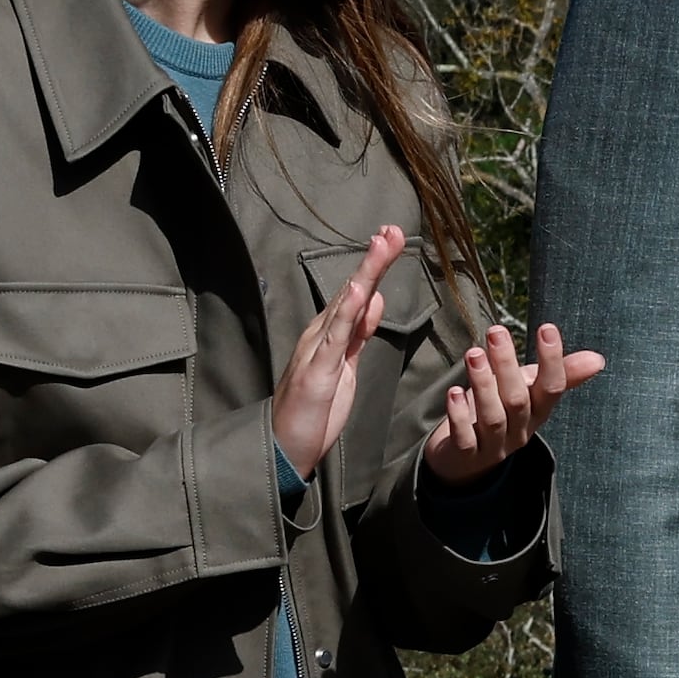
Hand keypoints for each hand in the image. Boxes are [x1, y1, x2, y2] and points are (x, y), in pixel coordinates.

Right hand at [273, 225, 403, 479]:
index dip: (375, 266)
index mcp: (331, 335)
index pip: (356, 294)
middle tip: (392, 231)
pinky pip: (334, 339)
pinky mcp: (317, 372)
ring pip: (344, 306)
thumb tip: (375, 300)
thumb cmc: (314, 410)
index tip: (392, 239)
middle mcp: (321, 335)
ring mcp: (317, 351)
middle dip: (373, 261)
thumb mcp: (346, 366)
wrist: (286, 446)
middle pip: (351, 291)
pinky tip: (357, 291)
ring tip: (380, 246)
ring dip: (364, 275)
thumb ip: (358, 333)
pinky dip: (346, 313)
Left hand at [429, 319, 601, 482]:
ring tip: (474, 354)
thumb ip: (561, 374)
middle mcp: (520, 429)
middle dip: (507, 365)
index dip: (552, 361)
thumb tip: (599, 359)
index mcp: (539, 411)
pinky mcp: (467, 455)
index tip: (547, 328)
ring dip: (483, 384)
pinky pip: (466, 438)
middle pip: (518, 400)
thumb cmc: (503, 413)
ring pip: (492, 417)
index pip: (552, 388)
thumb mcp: (531, 392)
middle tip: (496, 332)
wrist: (468, 460)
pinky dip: (460, 416)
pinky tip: (454, 393)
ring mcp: (494, 444)